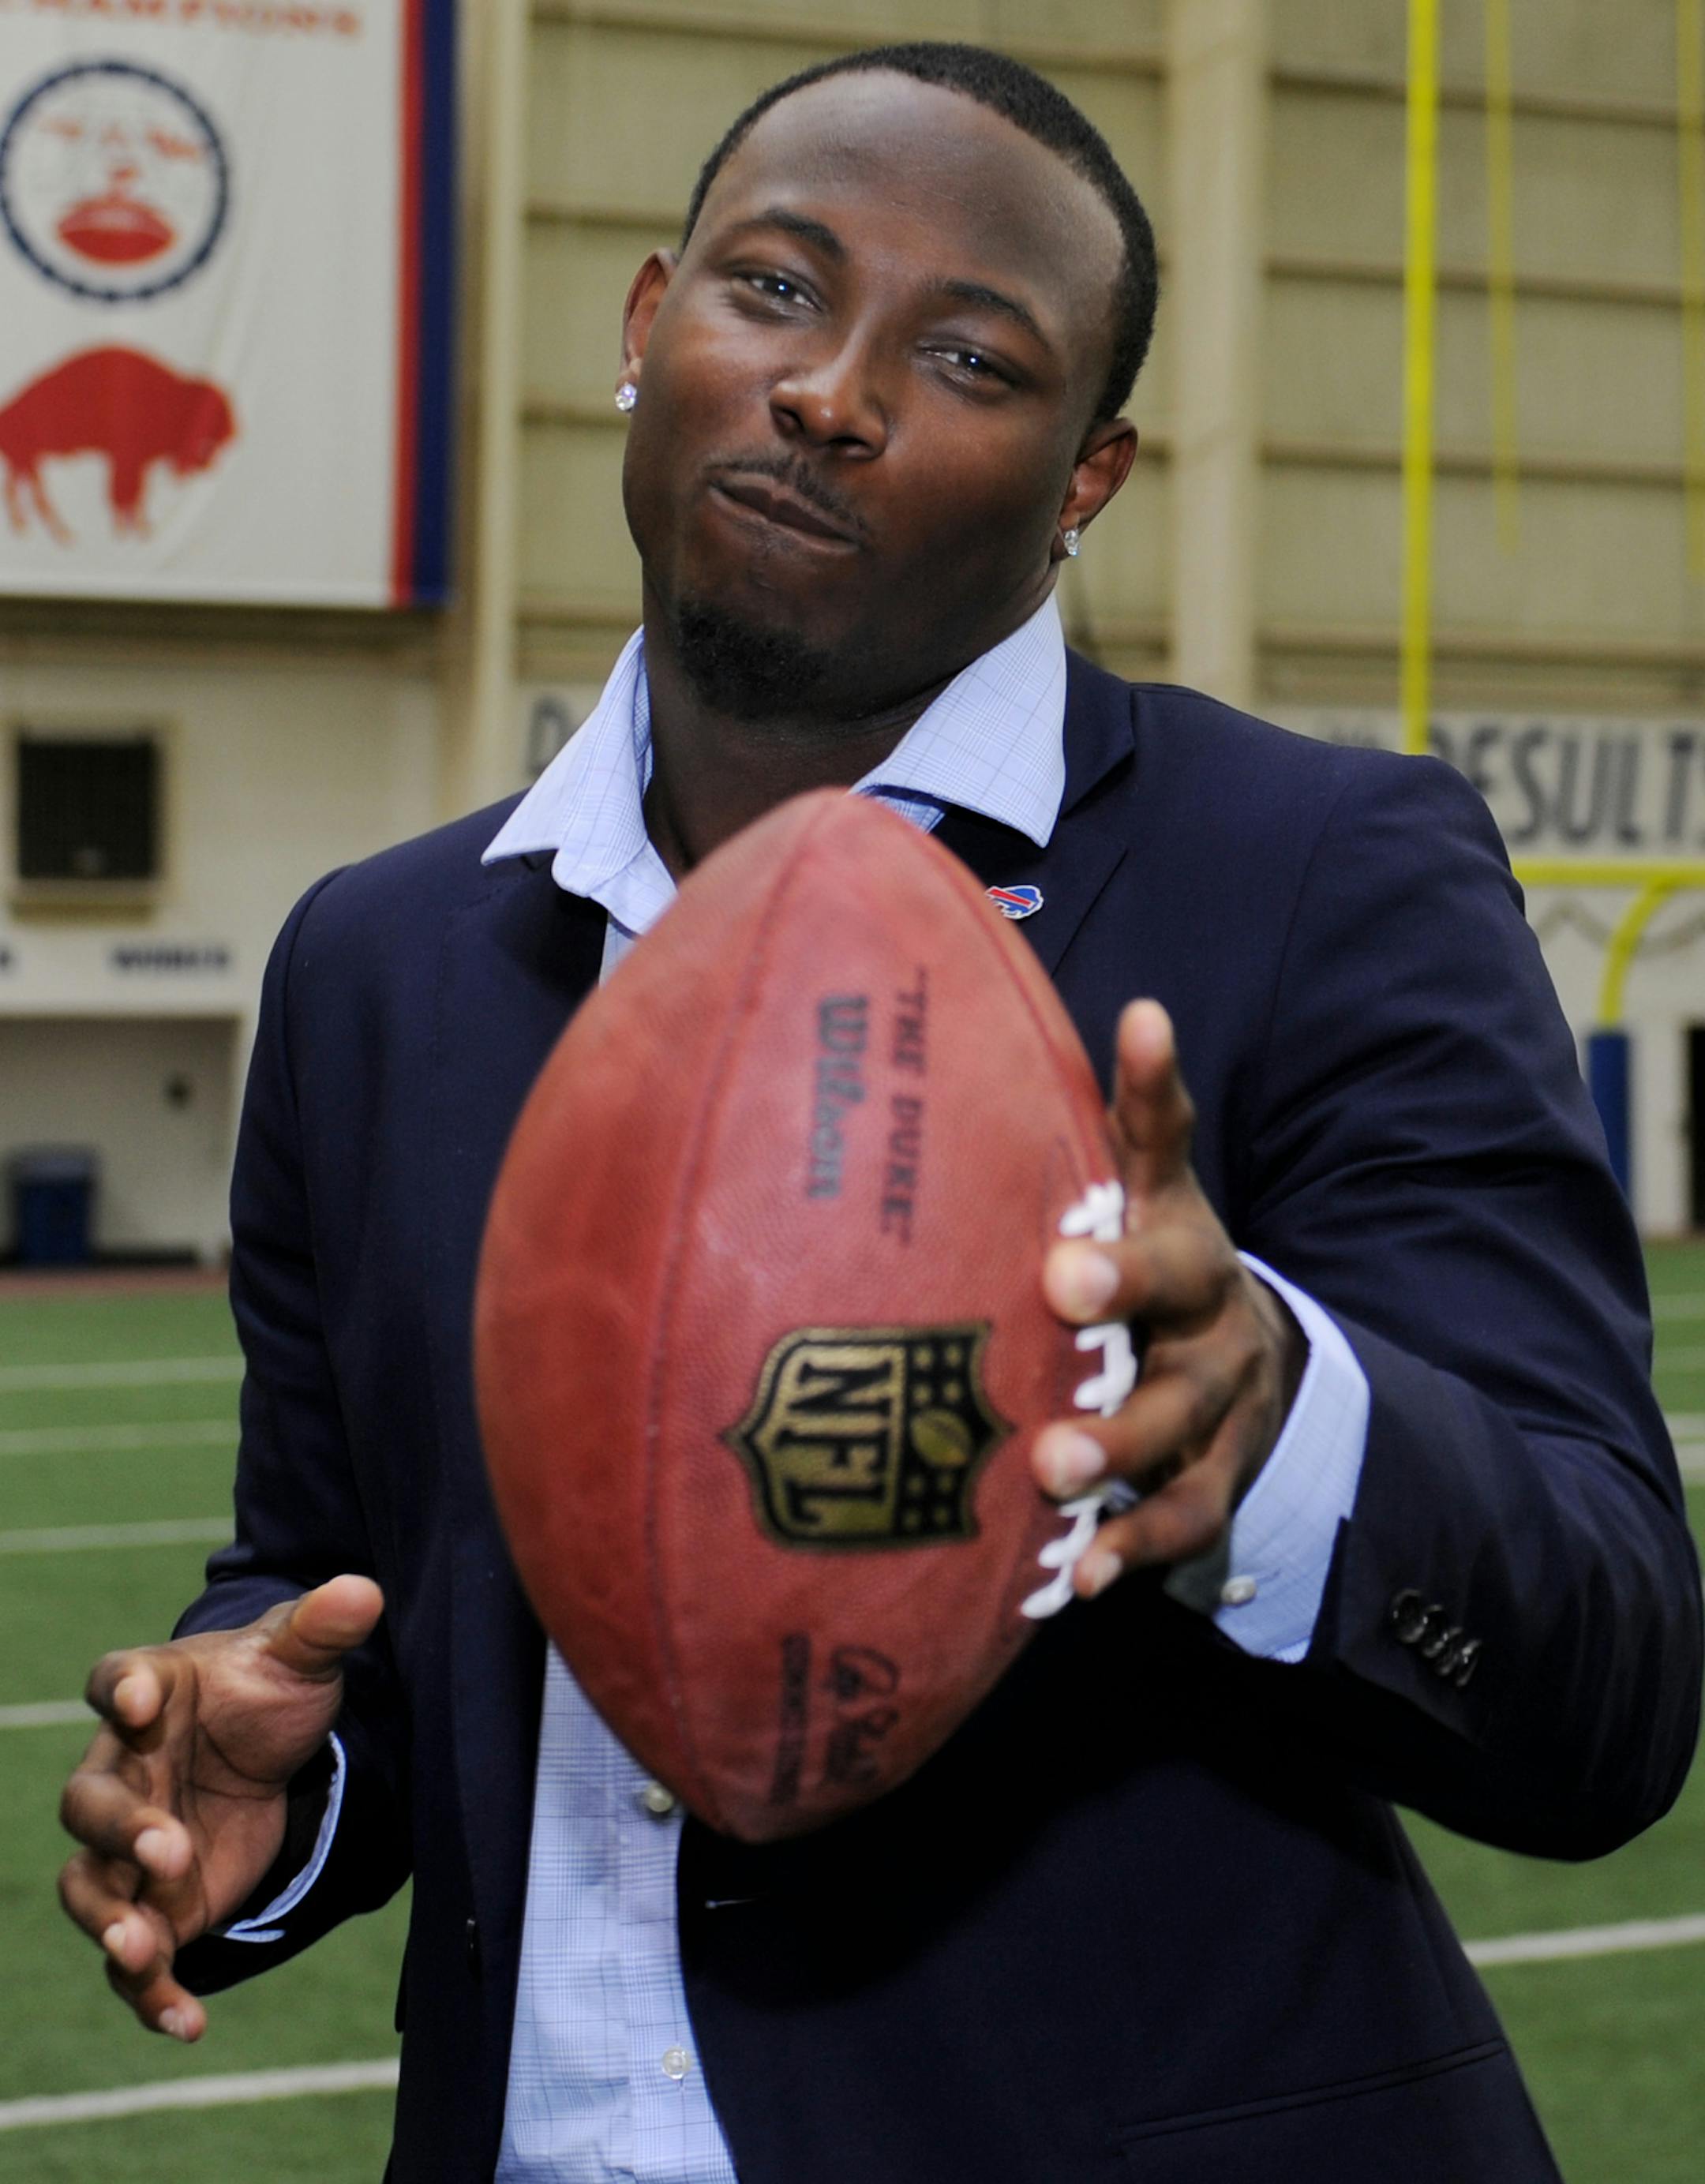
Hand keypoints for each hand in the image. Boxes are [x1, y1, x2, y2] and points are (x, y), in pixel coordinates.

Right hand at [57, 1574, 382, 2040]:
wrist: (270, 1749)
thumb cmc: (270, 1691)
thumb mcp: (300, 1657)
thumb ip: (322, 1626)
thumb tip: (365, 1590)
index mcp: (150, 1691)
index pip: (113, 1679)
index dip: (120, 1687)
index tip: (135, 1698)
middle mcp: (123, 1770)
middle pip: (87, 1800)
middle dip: (117, 1828)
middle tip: (165, 1848)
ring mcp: (128, 1845)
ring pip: (91, 1885)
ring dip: (109, 1918)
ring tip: (141, 1948)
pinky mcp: (154, 1904)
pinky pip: (134, 1955)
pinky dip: (151, 1991)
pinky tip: (188, 2022)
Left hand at [1033, 1001, 1305, 1598]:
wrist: (1246, 1372)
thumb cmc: (1146, 1270)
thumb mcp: (1136, 1195)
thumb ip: (1119, 1120)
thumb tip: (1126, 1006)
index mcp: (1174, 1217)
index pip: (1167, 1141)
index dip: (1154, 1087)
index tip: (1139, 1025)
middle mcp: (1207, 1300)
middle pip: (1182, 1286)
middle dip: (1126, 1285)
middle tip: (1060, 1285)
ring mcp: (1221, 1394)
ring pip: (1182, 1416)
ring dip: (1119, 1441)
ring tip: (1049, 1466)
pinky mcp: (1219, 1475)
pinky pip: (1187, 1514)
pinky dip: (1136, 1544)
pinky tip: (1082, 1575)